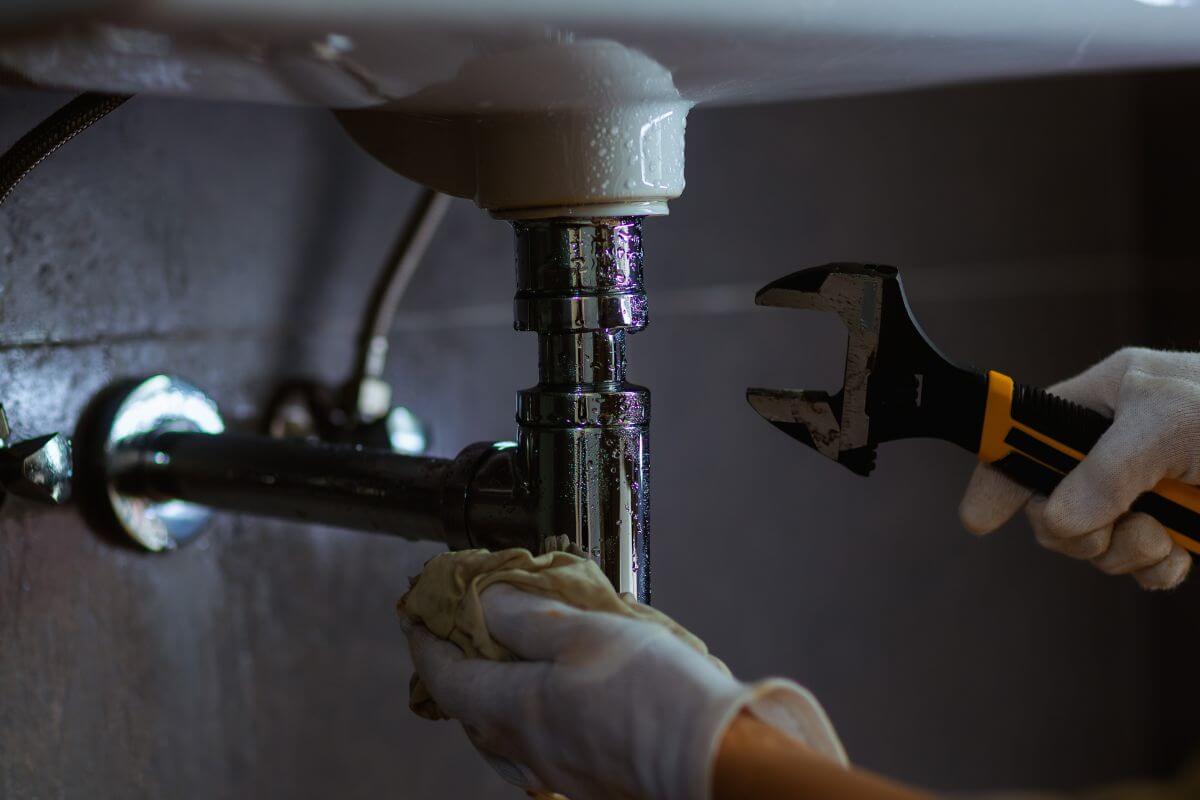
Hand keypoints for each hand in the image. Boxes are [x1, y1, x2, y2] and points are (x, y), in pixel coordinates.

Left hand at [404, 584, 843, 799]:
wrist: (712, 757)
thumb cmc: (651, 693)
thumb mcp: (583, 632)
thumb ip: (527, 617)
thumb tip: (482, 603)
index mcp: (513, 707)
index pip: (445, 673)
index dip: (424, 638)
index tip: (413, 612)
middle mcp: (526, 748)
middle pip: (468, 710)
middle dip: (453, 671)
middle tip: (453, 637)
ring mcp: (557, 771)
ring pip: (500, 737)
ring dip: (488, 701)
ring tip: (496, 673)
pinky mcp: (590, 781)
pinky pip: (537, 752)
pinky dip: (527, 724)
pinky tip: (550, 713)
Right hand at [960, 347, 1198, 588]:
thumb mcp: (1170, 424)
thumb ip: (1105, 470)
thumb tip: (1060, 520)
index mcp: (1104, 399)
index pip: (1023, 430)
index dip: (995, 471)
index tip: (979, 517)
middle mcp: (1114, 446)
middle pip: (1050, 502)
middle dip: (1076, 528)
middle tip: (1111, 526)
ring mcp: (1144, 491)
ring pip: (1091, 541)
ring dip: (1123, 551)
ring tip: (1164, 534)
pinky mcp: (1175, 529)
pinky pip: (1136, 566)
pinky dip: (1155, 569)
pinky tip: (1182, 554)